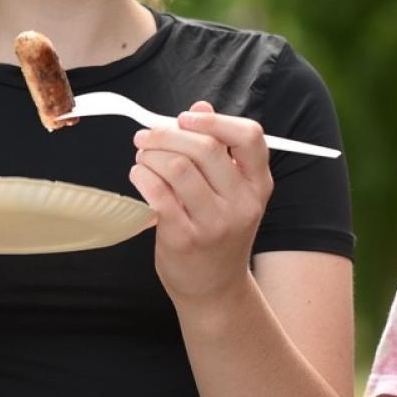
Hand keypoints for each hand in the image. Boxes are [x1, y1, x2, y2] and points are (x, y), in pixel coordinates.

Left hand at [128, 101, 274, 301]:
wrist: (215, 289)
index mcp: (258, 185)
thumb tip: (199, 107)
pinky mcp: (185, 239)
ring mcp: (214, 223)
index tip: (186, 117)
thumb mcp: (230, 192)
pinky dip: (142, 176)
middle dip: (167, 133)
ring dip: (151, 154)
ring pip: (177, 168)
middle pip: (205, 147)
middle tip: (146, 135)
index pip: (249, 137)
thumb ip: (218, 149)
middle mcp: (242, 203)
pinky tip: (139, 175)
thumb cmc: (219, 234)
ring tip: (142, 157)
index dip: (215, 120)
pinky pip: (158, 194)